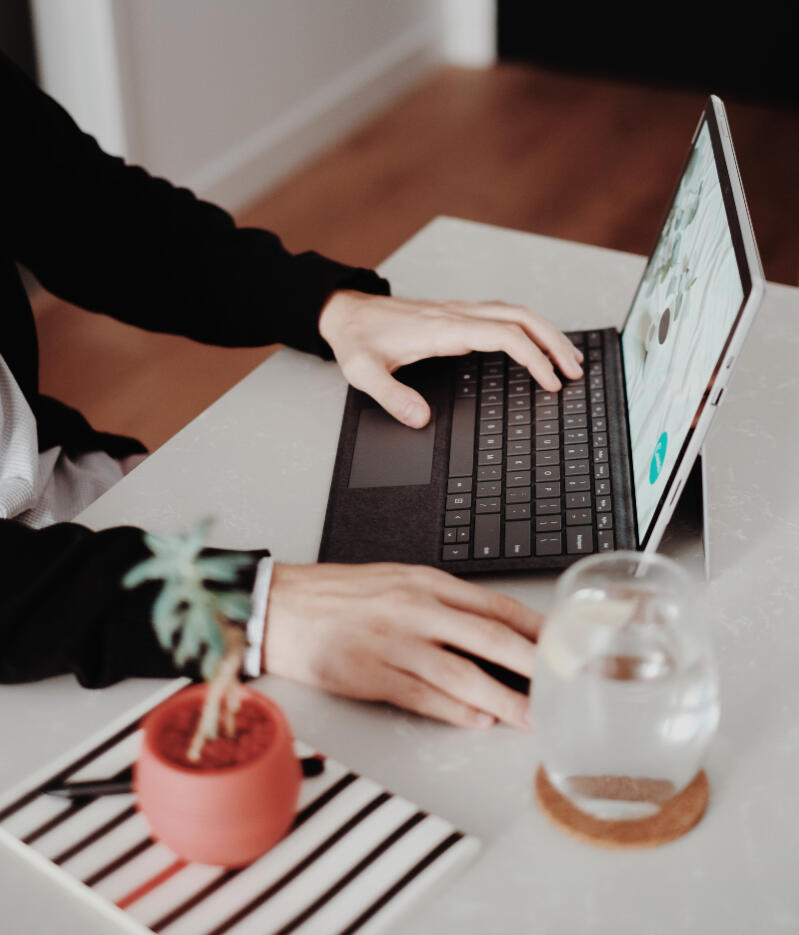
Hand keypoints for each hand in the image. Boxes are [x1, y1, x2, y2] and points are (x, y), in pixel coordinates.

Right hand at [263, 562, 539, 728]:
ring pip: (462, 674)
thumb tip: (490, 628)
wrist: (283, 606)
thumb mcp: (397, 581)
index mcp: (426, 583)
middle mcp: (416, 609)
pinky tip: (478, 720)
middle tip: (560, 685)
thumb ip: (442, 602)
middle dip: (532, 665)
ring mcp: (395, 643)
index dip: (533, 628)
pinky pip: (424, 697)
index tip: (560, 645)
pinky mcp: (373, 674)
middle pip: (489, 638)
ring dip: (502, 699)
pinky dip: (455, 711)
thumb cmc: (339, 594)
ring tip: (528, 716)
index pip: (495, 605)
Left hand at [318, 290, 583, 427]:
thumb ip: (392, 397)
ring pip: (516, 313)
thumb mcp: (364, 373)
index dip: (533, 357)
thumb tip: (421, 419)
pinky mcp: (456, 316)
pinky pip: (502, 316)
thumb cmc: (357, 339)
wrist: (345, 313)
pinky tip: (536, 345)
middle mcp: (455, 316)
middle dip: (554, 343)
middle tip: (575, 371)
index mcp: (441, 329)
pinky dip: (528, 330)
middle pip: (521, 318)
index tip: (550, 382)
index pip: (502, 335)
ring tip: (569, 359)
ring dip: (546, 333)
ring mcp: (458, 313)